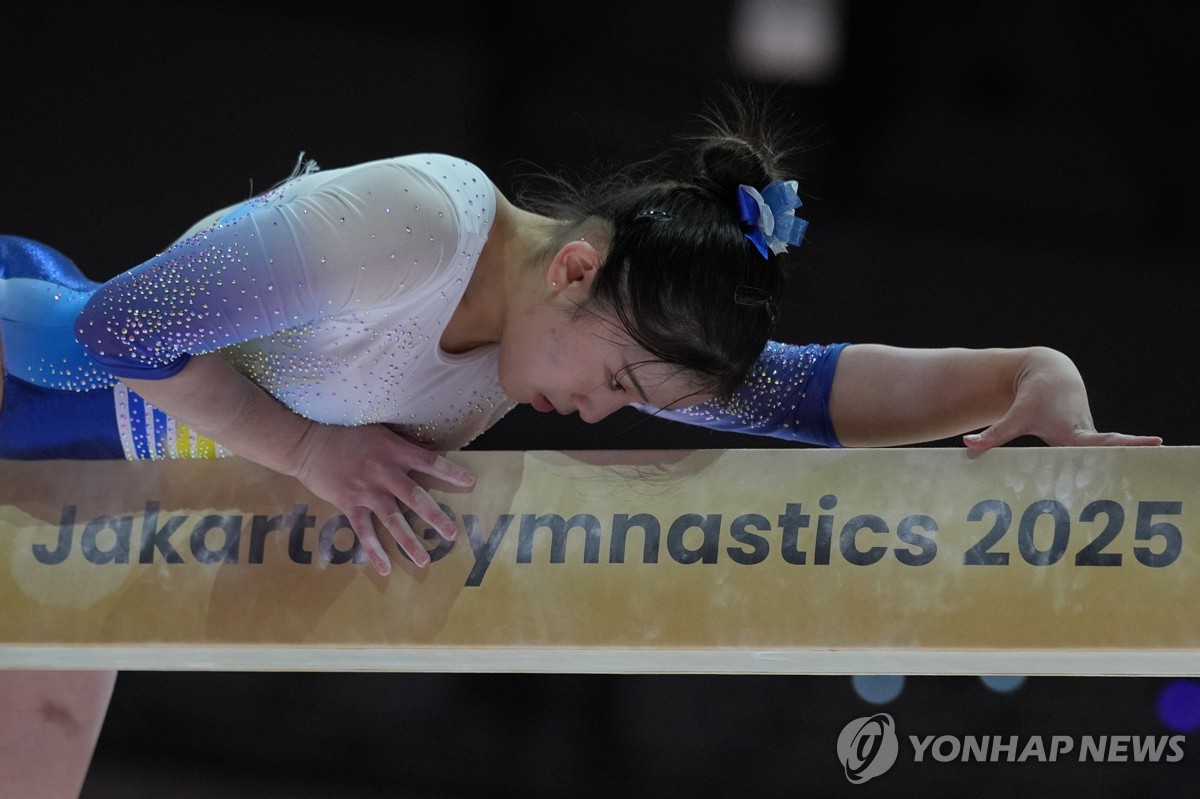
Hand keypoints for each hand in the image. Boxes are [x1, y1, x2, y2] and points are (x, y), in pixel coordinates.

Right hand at [288, 422, 474, 574]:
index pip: (430, 461)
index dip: (450, 473)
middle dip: (435, 517)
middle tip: (451, 534)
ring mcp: (366, 491)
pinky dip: (374, 551)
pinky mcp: (349, 504)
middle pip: (415, 497)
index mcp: (394, 451)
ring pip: (392, 520)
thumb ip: (402, 446)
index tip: (470, 483)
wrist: (309, 443)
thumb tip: (428, 452)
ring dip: (409, 542)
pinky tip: (384, 568)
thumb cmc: (347, 435)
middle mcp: (384, 473)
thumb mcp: (380, 433)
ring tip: (424, 560)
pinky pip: (364, 532)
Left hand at [963, 347, 1162, 451]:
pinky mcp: (1089, 437)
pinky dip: (1109, 462)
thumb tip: (968, 448)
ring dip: (1128, 460)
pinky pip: (1099, 452)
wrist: (1050, 374)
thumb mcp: (1014, 416)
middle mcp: (1086, 435)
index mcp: (1073, 433)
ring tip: (1154, 465)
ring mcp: (1090, 436)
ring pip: (1108, 451)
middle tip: (1161, 449)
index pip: (1101, 443)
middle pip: (1113, 447)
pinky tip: (1116, 484)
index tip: (1152, 442)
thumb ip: (993, 436)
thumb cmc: (1032, 397)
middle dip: (1134, 450)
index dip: (1124, 446)